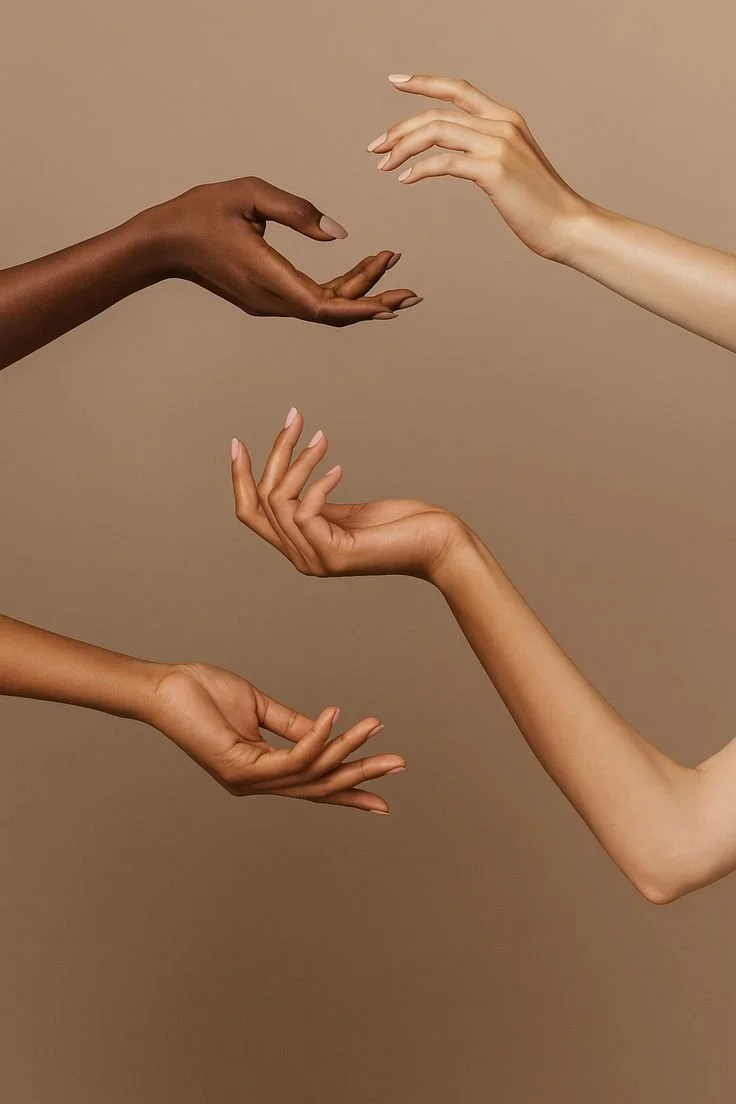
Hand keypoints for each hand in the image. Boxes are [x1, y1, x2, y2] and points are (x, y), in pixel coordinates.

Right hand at [138, 176, 422, 325]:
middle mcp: (271, 299)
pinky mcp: (266, 297)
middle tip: (411, 288)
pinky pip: (311, 300)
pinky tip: (360, 274)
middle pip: (332, 311)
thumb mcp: (249, 194)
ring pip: (323, 307)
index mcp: (268, 277)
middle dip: (373, 299)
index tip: (395, 300)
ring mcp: (268, 302)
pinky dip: (338, 289)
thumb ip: (296, 211)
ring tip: (391, 267)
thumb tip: (340, 234)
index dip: (363, 306)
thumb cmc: (202, 211)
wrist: (164, 241)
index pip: (325, 306)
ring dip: (358, 292)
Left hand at [147, 661, 403, 812]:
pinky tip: (334, 719)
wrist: (162, 689)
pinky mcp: (239, 766)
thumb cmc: (200, 693)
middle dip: (361, 776)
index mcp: (260, 772)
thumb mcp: (257, 708)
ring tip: (373, 726)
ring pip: (310, 772)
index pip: (312, 785)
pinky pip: (290, 758)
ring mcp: (247, 779)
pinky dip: (316, 739)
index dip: (348, 791)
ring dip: (346, 749)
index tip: (381, 797)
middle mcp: (256, 783)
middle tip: (398, 765)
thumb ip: (291, 724)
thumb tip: (325, 729)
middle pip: (319, 786)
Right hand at [230, 409, 464, 578]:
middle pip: (262, 501)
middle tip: (294, 418)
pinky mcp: (333, 554)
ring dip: (300, 462)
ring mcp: (315, 559)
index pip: (250, 513)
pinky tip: (340, 470)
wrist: (438, 544)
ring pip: (280, 501)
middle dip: (275, 454)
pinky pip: (304, 511)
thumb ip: (316, 504)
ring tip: (323, 438)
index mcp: (300, 546)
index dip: (239, 477)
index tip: (238, 442)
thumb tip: (292, 473)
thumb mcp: (346, 512)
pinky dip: (318, 483)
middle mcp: (301, 558)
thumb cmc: (401, 525)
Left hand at [368, 74, 590, 261]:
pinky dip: (419, 169)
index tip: (396, 81)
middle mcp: (501, 124)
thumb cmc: (539, 204)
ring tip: (384, 164)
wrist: (568, 224)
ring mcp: (498, 145)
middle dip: (400, 128)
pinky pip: (444, 163)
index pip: (458, 89)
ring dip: (403, 147)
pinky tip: (405, 179)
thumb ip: (485, 153)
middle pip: (438, 113)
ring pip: (436, 132)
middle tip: (376, 146)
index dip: (425, 82)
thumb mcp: (512, 167)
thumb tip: (455, 157)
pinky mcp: (493, 170)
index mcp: (506, 118)